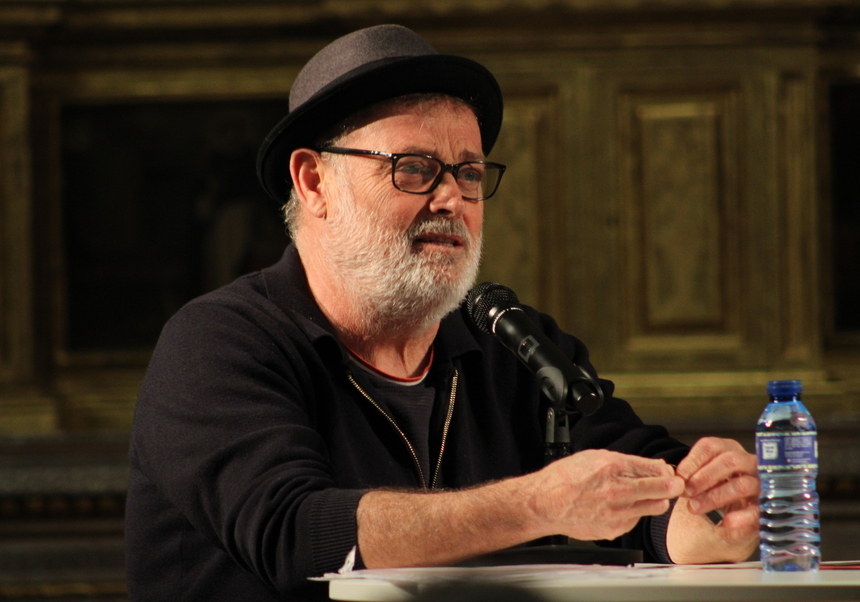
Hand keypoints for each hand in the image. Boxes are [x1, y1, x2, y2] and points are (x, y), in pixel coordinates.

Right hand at [532, 449, 684, 541]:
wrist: (545, 503)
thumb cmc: (565, 478)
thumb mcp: (595, 457)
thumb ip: (627, 462)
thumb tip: (654, 466)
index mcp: (613, 468)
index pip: (657, 470)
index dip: (668, 471)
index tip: (671, 473)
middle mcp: (618, 492)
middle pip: (663, 491)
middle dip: (670, 486)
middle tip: (670, 485)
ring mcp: (617, 513)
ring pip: (655, 508)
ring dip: (654, 500)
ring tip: (641, 495)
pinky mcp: (614, 529)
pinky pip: (636, 520)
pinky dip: (634, 512)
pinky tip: (618, 506)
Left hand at [671, 437, 759, 560]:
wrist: (738, 513)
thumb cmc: (717, 488)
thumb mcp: (702, 479)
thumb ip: (691, 476)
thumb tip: (676, 479)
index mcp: (729, 450)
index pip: (711, 446)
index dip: (693, 460)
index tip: (679, 476)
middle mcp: (749, 463)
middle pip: (729, 461)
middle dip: (704, 477)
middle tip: (686, 492)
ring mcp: (761, 484)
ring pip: (741, 485)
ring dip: (714, 497)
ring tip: (694, 508)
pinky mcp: (766, 508)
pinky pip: (756, 511)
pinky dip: (739, 518)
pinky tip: (724, 524)